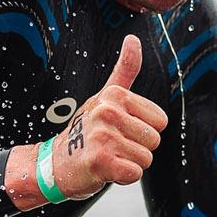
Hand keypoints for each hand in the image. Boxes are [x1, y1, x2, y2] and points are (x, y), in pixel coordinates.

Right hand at [50, 34, 168, 196]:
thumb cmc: (86, 130)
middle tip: (112, 146)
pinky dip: (122, 177)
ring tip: (108, 156)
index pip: (160, 121)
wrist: (55, 162)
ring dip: (129, 163)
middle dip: (137, 149)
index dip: (143, 130)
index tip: (120, 130)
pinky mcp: (100, 162)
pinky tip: (105, 170)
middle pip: (154, 140)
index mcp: (114, 95)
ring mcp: (102, 137)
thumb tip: (133, 38)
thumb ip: (125, 70)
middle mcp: (107, 112)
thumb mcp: (106, 97)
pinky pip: (134, 174)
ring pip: (145, 159)